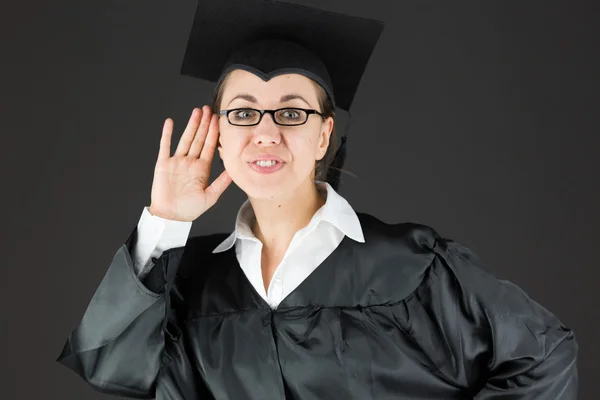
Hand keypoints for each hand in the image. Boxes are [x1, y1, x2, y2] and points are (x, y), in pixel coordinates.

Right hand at [148, 106, 231, 221]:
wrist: (171, 216)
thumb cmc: (190, 209)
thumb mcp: (210, 196)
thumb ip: (221, 183)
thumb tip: (234, 172)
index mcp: (202, 168)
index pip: (210, 146)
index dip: (214, 132)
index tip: (218, 119)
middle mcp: (190, 162)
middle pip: (199, 138)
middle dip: (204, 124)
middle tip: (208, 108)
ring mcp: (177, 161)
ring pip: (185, 138)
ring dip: (191, 125)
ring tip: (196, 112)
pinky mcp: (164, 164)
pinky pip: (165, 146)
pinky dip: (167, 134)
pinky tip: (170, 123)